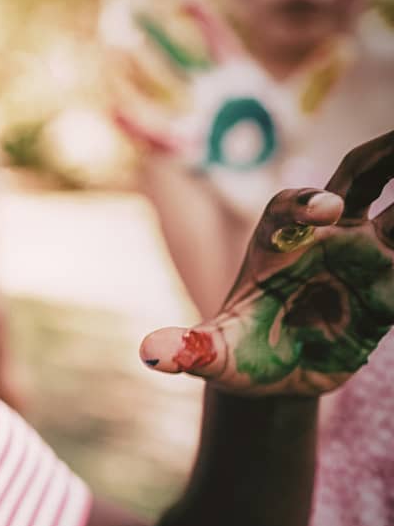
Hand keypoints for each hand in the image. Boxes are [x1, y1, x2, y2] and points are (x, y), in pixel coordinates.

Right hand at [108, 0, 347, 218]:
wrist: (264, 187)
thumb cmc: (278, 147)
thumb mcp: (298, 111)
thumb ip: (316, 79)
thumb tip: (344, 48)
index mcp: (235, 78)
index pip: (217, 40)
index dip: (200, 17)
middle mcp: (207, 94)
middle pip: (175, 60)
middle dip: (151, 38)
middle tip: (127, 12)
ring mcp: (190, 118)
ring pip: (154, 93)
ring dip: (130, 76)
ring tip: (111, 57)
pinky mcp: (179, 148)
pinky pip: (152, 135)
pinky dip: (133, 123)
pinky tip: (115, 110)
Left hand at [141, 131, 393, 394]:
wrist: (270, 373)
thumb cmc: (237, 357)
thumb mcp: (212, 357)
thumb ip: (191, 349)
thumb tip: (156, 353)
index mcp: (276, 242)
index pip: (293, 206)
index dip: (309, 203)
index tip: (329, 211)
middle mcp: (325, 235)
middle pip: (362, 174)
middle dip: (388, 152)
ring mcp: (368, 251)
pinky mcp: (393, 279)